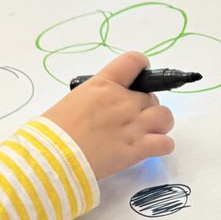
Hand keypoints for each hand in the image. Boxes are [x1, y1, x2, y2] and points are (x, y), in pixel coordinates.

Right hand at [43, 51, 175, 180]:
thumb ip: (93, 99)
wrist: (54, 157)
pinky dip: (162, 146)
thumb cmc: (53, 131)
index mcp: (104, 84)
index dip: (142, 69)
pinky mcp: (139, 148)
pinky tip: (150, 149)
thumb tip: (99, 109)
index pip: (134, 62)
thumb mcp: (73, 101)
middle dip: (145, 107)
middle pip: (151, 96)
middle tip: (131, 121)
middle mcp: (123, 100)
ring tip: (147, 134)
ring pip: (165, 116)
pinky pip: (167, 143)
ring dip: (159, 124)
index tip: (139, 81)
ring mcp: (134, 124)